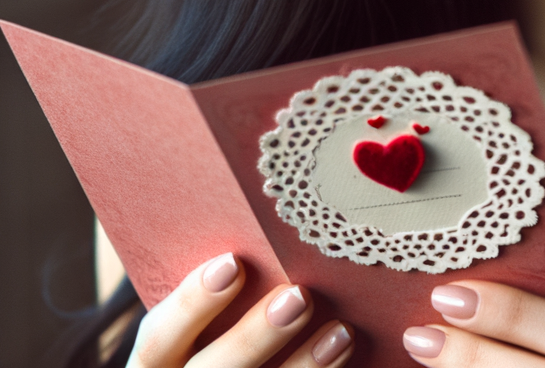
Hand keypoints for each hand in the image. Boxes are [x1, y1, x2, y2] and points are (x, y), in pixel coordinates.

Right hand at [127, 253, 353, 367]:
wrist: (237, 366)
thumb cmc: (217, 333)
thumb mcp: (203, 320)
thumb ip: (224, 289)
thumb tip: (276, 238)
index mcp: (154, 364)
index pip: (158, 339)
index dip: (192, 303)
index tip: (233, 262)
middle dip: (254, 336)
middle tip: (299, 295)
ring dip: (302, 367)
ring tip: (341, 331)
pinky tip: (342, 352)